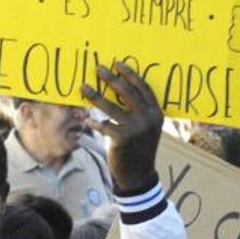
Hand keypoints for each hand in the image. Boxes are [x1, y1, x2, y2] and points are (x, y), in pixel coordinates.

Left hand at [82, 61, 162, 191]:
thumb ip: (139, 111)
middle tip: (98, 69)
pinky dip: (94, 122)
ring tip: (83, 87)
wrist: (139, 174)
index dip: (130, 74)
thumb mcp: (147, 128)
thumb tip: (121, 88)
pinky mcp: (122, 138)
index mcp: (156, 112)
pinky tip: (87, 121)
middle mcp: (148, 118)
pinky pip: (104, 125)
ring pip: (111, 107)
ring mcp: (136, 128)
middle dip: (111, 79)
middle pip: (127, 92)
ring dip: (95, 96)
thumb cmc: (139, 148)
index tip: (118, 64)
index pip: (143, 87)